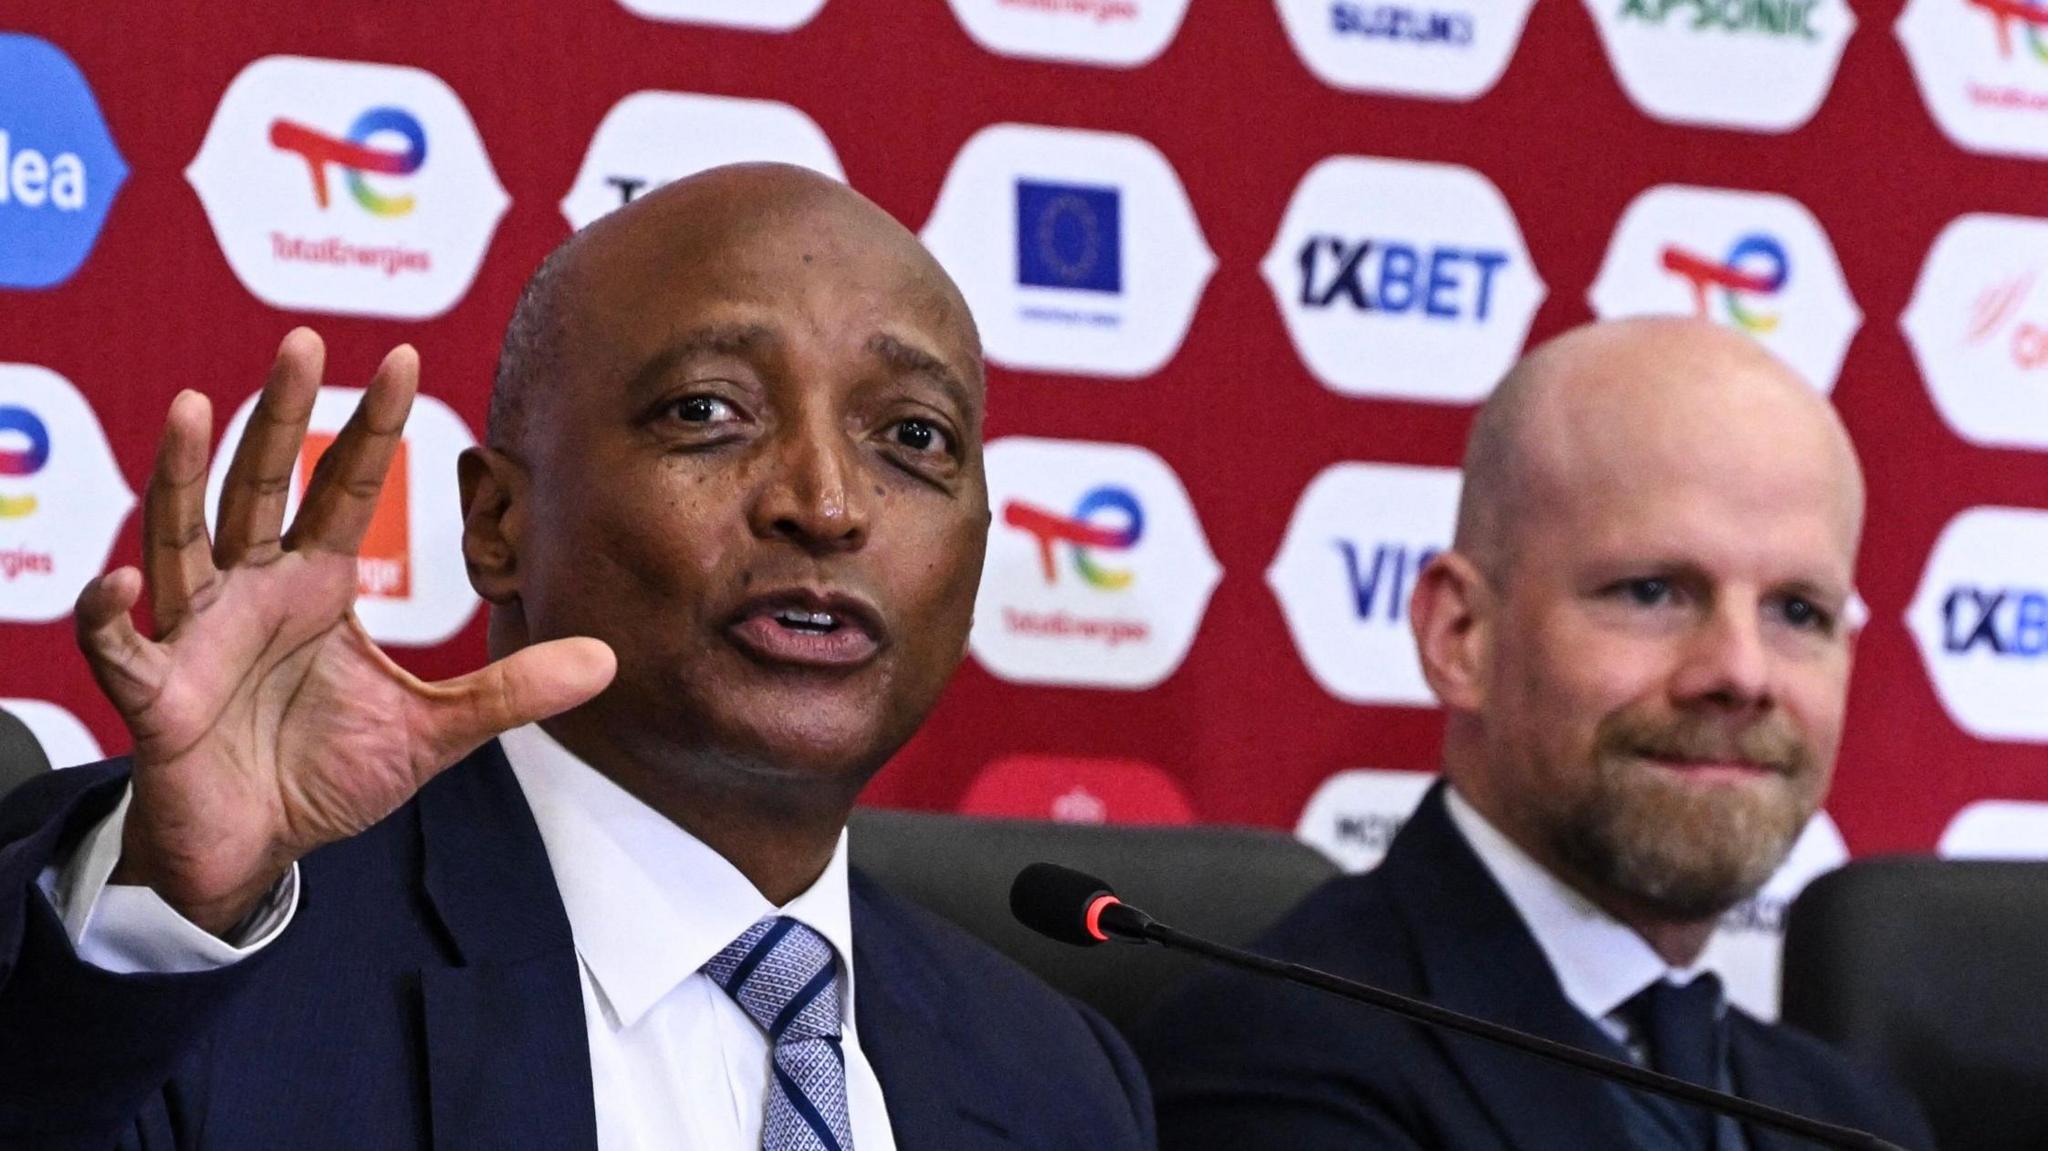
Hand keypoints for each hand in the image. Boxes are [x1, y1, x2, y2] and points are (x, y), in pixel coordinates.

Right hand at [75, 329, 614, 936]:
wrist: (252, 852)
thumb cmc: (325, 774)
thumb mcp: (434, 732)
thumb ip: (511, 692)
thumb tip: (608, 660)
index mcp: (317, 586)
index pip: (346, 488)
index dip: (374, 427)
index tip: (406, 358)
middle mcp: (252, 591)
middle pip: (262, 485)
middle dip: (282, 416)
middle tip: (304, 342)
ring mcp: (196, 633)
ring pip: (181, 536)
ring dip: (182, 474)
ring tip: (194, 408)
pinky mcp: (154, 694)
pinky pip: (121, 646)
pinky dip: (113, 613)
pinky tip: (122, 581)